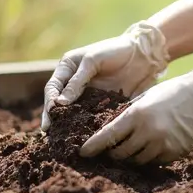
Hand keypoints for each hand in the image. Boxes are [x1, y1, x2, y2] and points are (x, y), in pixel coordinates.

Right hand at [40, 21, 168, 132]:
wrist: (143, 54)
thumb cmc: (115, 50)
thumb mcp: (92, 60)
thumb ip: (77, 81)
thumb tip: (60, 103)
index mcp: (67, 69)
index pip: (52, 88)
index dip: (49, 103)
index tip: (49, 118)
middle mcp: (74, 84)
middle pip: (60, 104)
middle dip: (55, 119)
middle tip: (51, 135)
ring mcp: (88, 96)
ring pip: (74, 113)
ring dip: (69, 126)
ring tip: (63, 141)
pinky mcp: (102, 105)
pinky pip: (92, 117)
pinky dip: (88, 127)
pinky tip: (85, 139)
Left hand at [80, 53, 192, 163]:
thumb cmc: (176, 91)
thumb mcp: (148, 96)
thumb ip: (129, 113)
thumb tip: (112, 129)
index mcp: (137, 114)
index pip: (107, 137)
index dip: (92, 147)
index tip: (82, 153)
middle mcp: (147, 132)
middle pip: (119, 153)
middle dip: (111, 154)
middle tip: (107, 151)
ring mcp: (161, 145)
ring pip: (135, 160)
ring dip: (129, 157)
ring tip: (127, 149)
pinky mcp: (173, 153)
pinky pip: (153, 162)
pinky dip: (147, 157)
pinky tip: (148, 148)